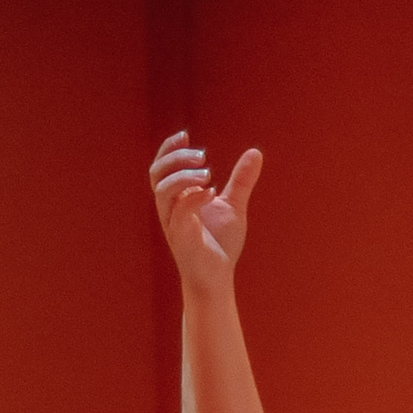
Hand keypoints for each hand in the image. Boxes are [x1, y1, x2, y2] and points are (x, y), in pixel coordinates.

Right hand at [149, 133, 260, 290]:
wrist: (218, 277)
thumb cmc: (220, 242)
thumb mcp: (233, 205)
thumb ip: (241, 180)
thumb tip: (255, 152)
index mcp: (177, 197)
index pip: (162, 167)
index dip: (169, 149)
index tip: (185, 135)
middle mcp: (170, 207)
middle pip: (157, 174)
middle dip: (175, 159)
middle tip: (202, 156)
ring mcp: (173, 222)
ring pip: (163, 191)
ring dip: (183, 177)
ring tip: (208, 174)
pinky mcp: (181, 237)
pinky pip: (180, 213)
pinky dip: (194, 199)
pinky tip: (212, 192)